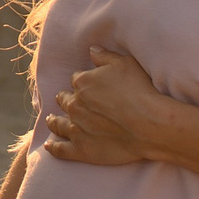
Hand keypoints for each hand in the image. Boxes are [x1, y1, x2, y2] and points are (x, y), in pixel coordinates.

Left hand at [42, 46, 168, 166]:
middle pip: (65, 101)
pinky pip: (60, 149)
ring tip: (51, 120)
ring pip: (58, 124)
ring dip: (54, 121)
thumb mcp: (124, 64)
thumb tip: (91, 49)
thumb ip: (104, 56)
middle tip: (64, 101)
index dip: (82, 83)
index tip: (87, 87)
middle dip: (65, 99)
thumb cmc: (140, 91)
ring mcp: (75, 128)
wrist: (149, 125)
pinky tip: (48, 145)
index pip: (76, 80)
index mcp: (82, 83)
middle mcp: (74, 105)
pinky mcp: (81, 149)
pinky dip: (53, 147)